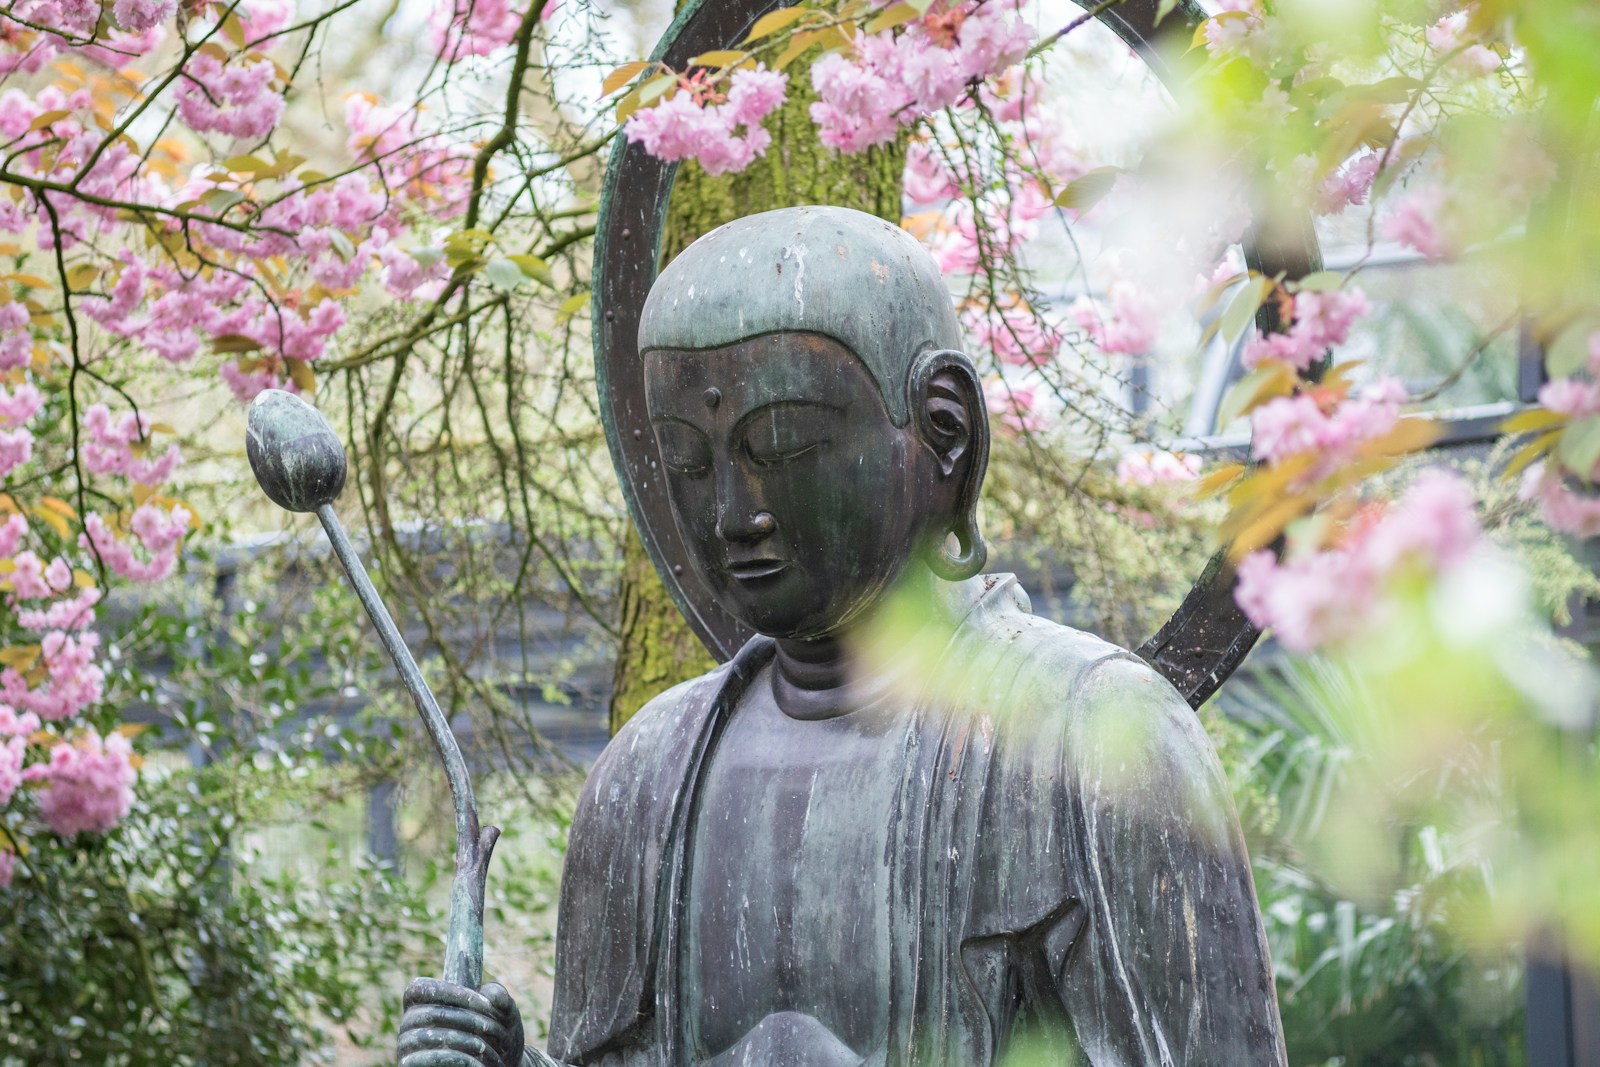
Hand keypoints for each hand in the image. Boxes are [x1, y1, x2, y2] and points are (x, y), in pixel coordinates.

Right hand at [398, 977, 524, 1066]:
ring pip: (433, 1038)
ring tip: (487, 1049)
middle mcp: (408, 1024)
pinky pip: (427, 1060)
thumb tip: (492, 994)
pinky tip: (477, 1063)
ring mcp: (406, 1047)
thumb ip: (499, 997)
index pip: (421, 989)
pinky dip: (457, 1060)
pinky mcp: (410, 1064)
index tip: (483, 1002)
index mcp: (422, 1002)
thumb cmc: (494, 1037)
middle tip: (493, 1029)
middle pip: (432, 1014)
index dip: (452, 992)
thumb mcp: (503, 1013)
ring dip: (468, 1042)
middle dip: (469, 1019)